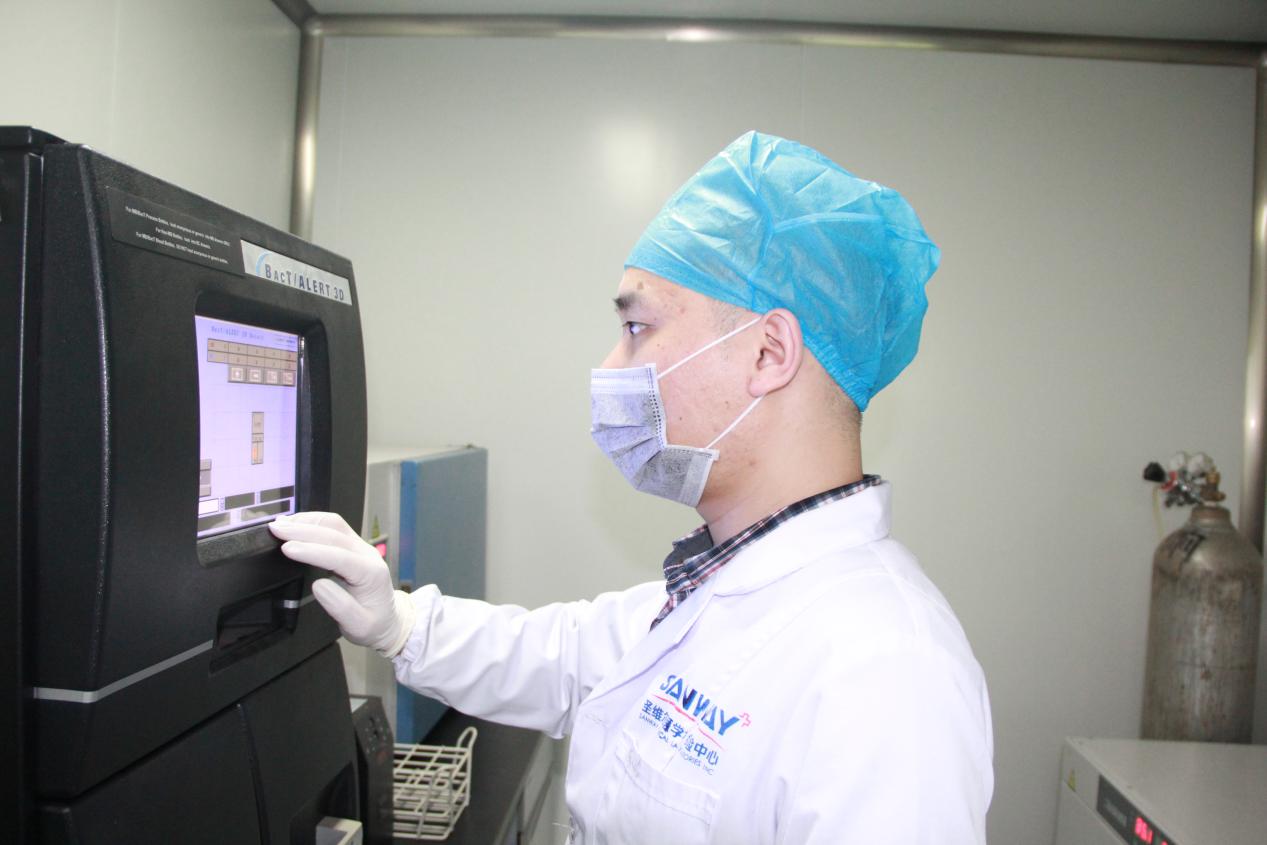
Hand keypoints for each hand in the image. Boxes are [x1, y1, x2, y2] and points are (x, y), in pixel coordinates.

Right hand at [269, 512, 415, 656]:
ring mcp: (361, 546)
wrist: (389, 619)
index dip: (312, 551)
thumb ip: (340, 608)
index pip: (340, 557)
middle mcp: (367, 554)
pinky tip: (296, 524)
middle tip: (275, 529)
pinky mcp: (353, 545)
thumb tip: (318, 585)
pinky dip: (313, 522)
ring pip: (335, 525)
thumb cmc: (373, 624)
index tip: (287, 548)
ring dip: (307, 521)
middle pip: (335, 535)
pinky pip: (334, 527)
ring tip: (281, 524)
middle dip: (303, 530)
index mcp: (371, 574)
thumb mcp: (358, 626)